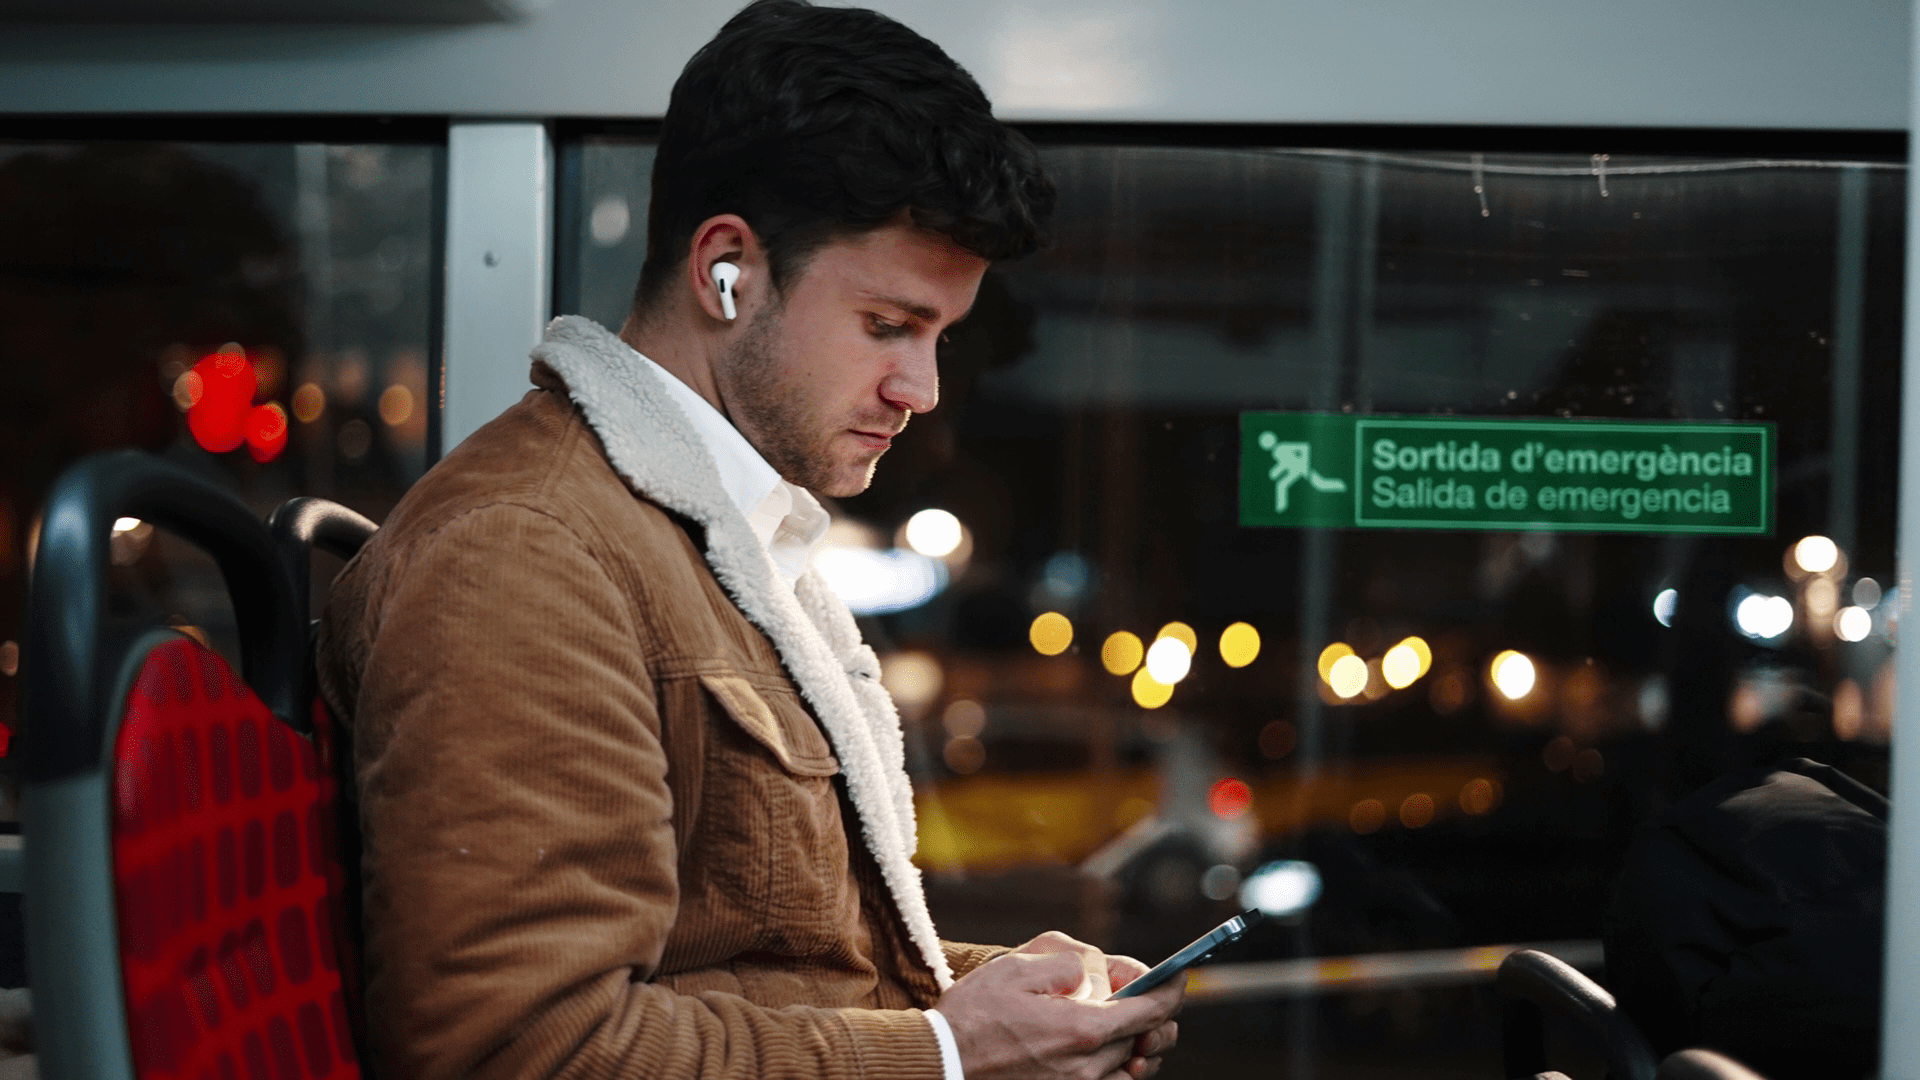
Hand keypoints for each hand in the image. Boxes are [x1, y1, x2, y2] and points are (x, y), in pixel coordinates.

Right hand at [935, 933, 1184, 1079]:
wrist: (941, 1066)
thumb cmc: (973, 1017)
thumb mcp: (1016, 969)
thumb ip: (1067, 965)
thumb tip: (1096, 972)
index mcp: (1083, 1028)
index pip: (1153, 1010)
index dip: (1173, 989)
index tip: (1179, 975)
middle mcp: (1089, 1066)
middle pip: (1148, 1040)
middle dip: (1155, 1014)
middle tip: (1143, 996)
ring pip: (1132, 1069)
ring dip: (1138, 1045)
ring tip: (1128, 1026)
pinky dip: (1118, 1070)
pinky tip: (1104, 1053)